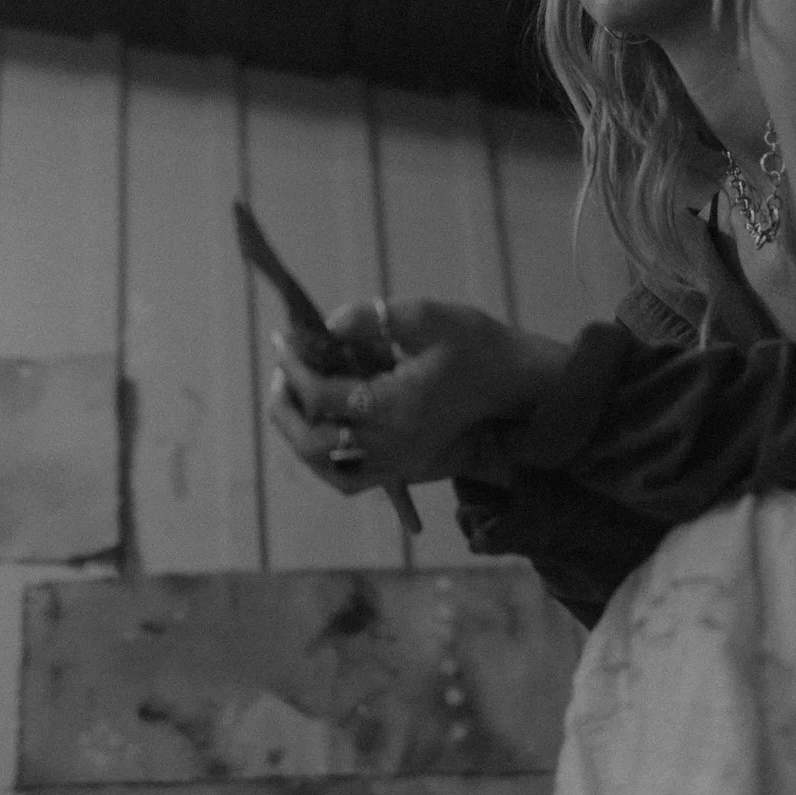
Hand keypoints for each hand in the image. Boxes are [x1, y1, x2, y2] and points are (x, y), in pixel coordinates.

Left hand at [264, 298, 567, 499]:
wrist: (515, 385)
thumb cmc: (475, 346)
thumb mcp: (427, 316)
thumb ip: (372, 316)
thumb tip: (327, 325)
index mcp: (396, 407)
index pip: (323, 396)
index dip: (294, 366)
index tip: (282, 338)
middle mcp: (392, 444)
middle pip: (313, 441)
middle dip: (285, 405)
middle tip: (280, 371)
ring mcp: (397, 462)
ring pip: (324, 465)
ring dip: (297, 432)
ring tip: (289, 396)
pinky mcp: (403, 468)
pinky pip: (348, 478)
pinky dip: (322, 457)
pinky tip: (316, 427)